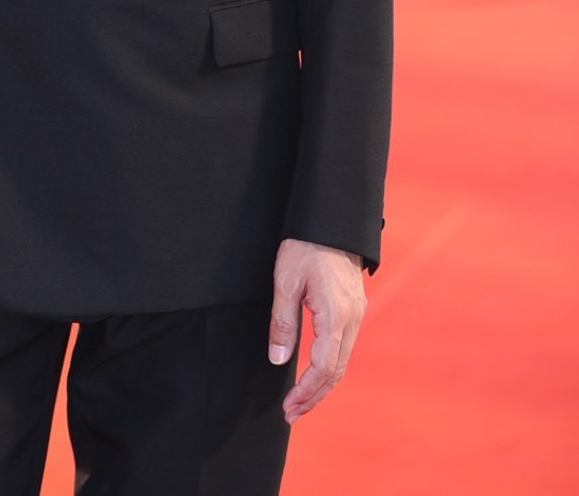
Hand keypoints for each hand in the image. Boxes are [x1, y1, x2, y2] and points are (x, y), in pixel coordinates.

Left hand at [268, 237, 365, 422]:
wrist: (331, 221)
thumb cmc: (305, 247)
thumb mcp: (285, 282)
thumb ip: (283, 322)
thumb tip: (278, 359)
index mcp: (335, 314)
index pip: (323, 366)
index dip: (306, 391)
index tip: (288, 406)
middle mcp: (352, 318)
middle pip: (336, 371)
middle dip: (314, 396)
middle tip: (291, 414)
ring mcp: (356, 313)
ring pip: (342, 361)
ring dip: (322, 385)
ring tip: (300, 402)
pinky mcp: (354, 308)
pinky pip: (344, 347)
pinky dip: (330, 367)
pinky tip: (315, 374)